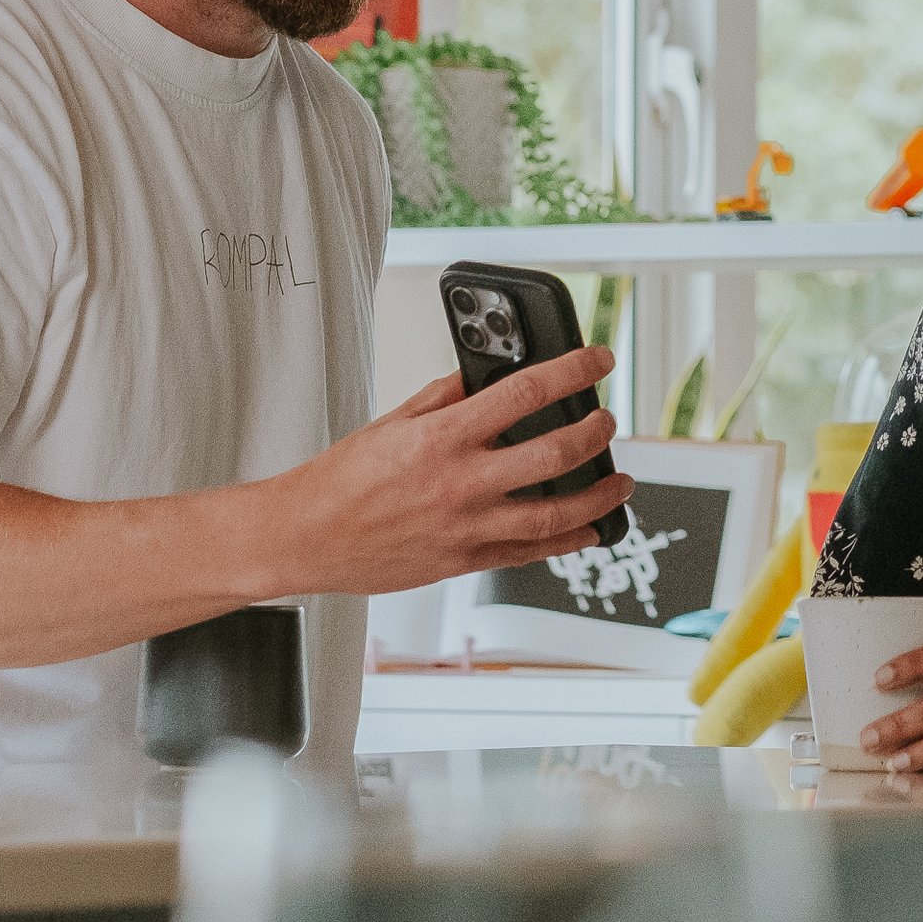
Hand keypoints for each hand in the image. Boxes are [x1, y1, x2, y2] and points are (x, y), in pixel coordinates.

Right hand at [260, 350, 626, 594]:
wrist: (303, 537)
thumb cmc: (339, 482)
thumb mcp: (393, 421)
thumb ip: (445, 398)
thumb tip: (484, 377)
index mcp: (443, 436)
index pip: (526, 392)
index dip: (573, 371)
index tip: (597, 360)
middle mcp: (461, 481)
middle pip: (555, 453)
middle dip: (596, 432)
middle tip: (607, 421)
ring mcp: (466, 526)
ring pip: (556, 514)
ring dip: (599, 495)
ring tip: (619, 481)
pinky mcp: (463, 561)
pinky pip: (529, 553)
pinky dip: (567, 541)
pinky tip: (589, 530)